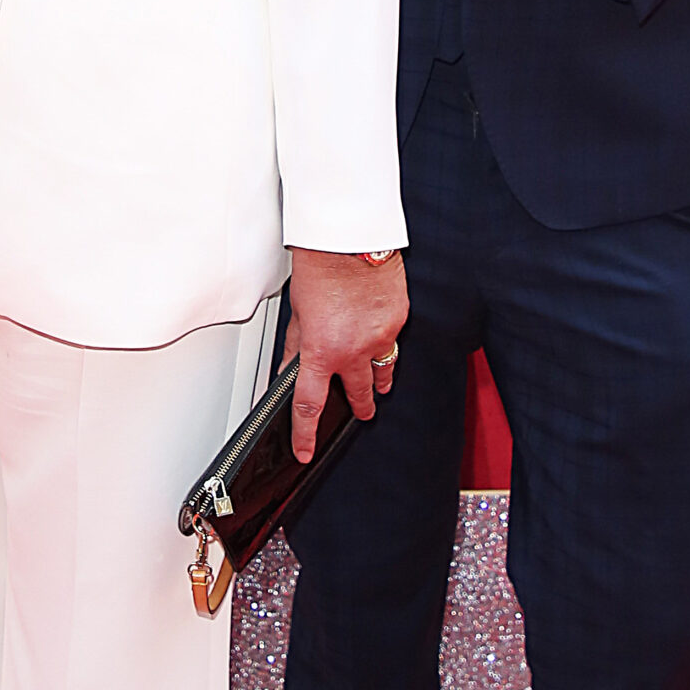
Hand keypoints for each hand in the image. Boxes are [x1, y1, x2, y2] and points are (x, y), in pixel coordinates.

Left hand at [282, 250, 407, 461]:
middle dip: (360, 407)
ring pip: (383, 371)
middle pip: (359, 395)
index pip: (310, 405)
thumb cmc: (320, 267)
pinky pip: (392, 341)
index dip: (305, 434)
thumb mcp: (297, 313)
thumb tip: (291, 368)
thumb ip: (297, 346)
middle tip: (362, 413)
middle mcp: (354, 351)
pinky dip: (385, 342)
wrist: (350, 239)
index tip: (306, 450)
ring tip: (378, 385)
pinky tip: (379, 333)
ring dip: (379, 381)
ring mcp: (380, 337)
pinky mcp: (398, 320)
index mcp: (321, 351)